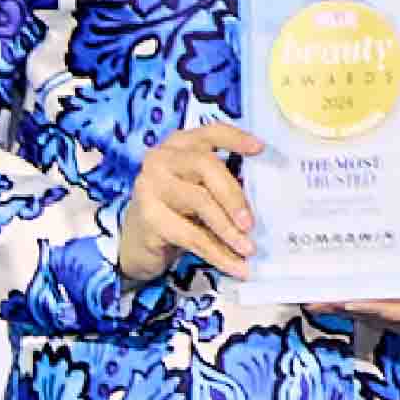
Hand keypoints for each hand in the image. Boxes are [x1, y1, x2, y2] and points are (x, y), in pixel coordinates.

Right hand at [115, 120, 262, 281]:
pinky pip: (192, 236)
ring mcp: (151, 186)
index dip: (235, 139)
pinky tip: (237, 267)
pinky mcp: (149, 217)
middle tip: (251, 223)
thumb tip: (264, 200)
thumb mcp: (198, 190)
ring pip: (200, 202)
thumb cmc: (175, 210)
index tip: (260, 149)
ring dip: (228, 229)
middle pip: (206, 166)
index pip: (210, 132)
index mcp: (179, 145)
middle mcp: (161, 159)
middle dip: (233, 195)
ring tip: (249, 248)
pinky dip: (219, 254)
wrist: (135, 243)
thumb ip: (222, 185)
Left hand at [318, 197, 399, 337]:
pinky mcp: (398, 319)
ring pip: (376, 319)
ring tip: (317, 301)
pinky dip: (348, 309)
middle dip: (355, 309)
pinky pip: (371, 316)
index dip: (383, 307)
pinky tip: (322, 302)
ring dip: (346, 311)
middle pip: (387, 317)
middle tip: (326, 300)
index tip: (354, 301)